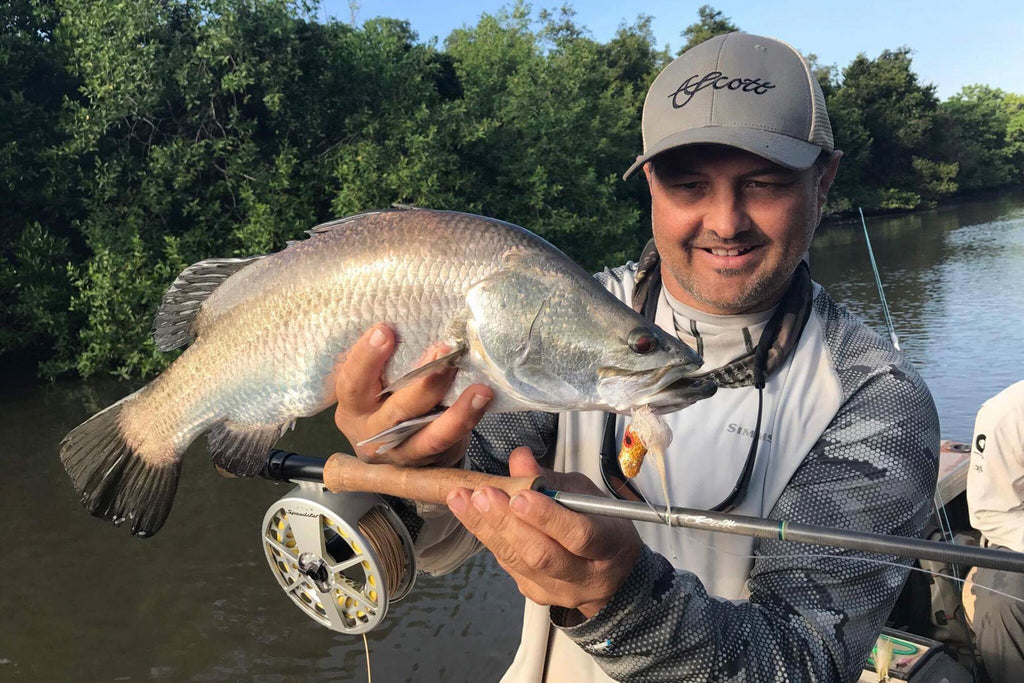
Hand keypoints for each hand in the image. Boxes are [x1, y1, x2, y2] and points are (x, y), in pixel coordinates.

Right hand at [334, 324, 492, 466]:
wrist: (401, 448)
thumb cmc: (388, 401)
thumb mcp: (378, 383)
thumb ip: (388, 363)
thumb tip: (416, 323)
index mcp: (353, 409)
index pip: (351, 383)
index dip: (366, 358)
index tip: (385, 330)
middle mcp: (373, 434)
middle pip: (396, 410)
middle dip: (423, 381)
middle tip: (444, 350)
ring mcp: (403, 453)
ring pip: (430, 436)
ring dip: (457, 413)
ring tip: (480, 389)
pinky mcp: (430, 462)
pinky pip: (449, 443)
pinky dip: (467, 421)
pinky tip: (483, 400)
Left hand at [447, 448, 641, 617]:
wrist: (612, 577)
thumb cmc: (600, 524)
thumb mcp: (586, 494)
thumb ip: (552, 479)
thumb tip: (520, 458)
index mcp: (609, 544)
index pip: (579, 535)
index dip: (547, 518)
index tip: (519, 497)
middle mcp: (586, 575)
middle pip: (541, 554)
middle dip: (506, 522)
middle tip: (481, 496)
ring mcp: (560, 590)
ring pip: (519, 562)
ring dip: (487, 529)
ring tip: (463, 501)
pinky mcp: (538, 595)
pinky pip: (510, 567)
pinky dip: (491, 539)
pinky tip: (472, 518)